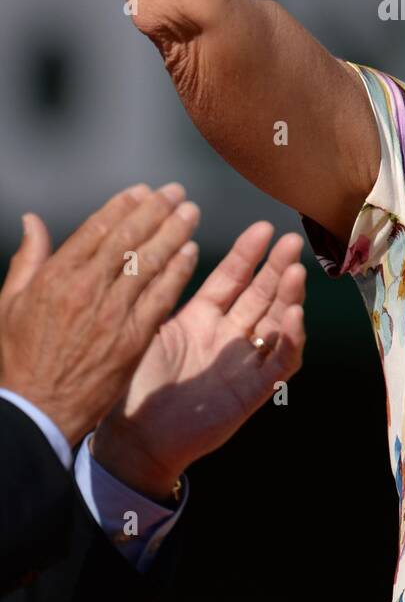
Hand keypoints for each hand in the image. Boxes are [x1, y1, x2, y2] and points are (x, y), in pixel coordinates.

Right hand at [0, 185, 200, 445]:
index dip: (123, 205)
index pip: (97, 229)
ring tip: (190, 212)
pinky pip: (162, 297)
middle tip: (177, 192)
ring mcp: (113, 314)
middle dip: (156, 210)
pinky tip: (191, 252)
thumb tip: (33, 220)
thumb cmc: (21, 358)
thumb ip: (28, 258)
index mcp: (56, 278)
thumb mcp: (10, 303)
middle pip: (129, 239)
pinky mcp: (133, 339)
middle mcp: (87, 290)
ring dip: (174, 233)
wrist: (38, 411)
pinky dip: (178, 271)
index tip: (143, 190)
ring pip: (150, 263)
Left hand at [90, 224, 305, 500]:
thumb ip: (165, 293)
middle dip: (277, 267)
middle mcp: (227, 335)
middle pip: (260, 295)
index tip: (262, 229)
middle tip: (291, 242)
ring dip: (289, 297)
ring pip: (276, 323)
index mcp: (200, 317)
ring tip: (295, 273)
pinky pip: (280, 362)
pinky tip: (293, 317)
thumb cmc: (134, 385)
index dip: (248, 254)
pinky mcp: (253, 391)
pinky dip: (290, 340)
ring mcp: (243, 362)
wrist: (135, 439)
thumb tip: (173, 246)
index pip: (231, 278)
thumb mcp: (150, 330)